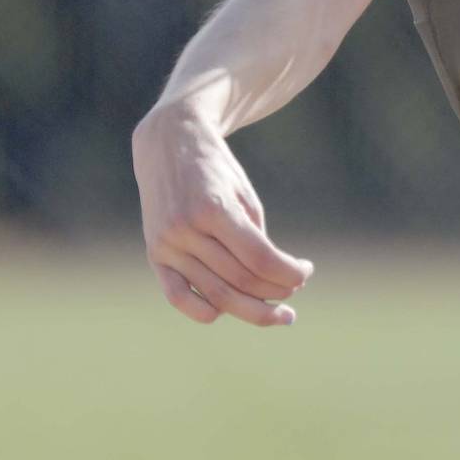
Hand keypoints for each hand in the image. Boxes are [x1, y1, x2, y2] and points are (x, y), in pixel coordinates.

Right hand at [132, 105, 312, 325]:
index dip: (289, 273)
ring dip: (252, 309)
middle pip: (240, 279)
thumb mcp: (244, 196)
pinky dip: (206, 311)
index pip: (260, 257)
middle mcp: (185, 228)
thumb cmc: (216, 170)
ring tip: (278, 313)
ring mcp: (166, 244)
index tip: (306, 271)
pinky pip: (178, 297)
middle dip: (275, 293)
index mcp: (214, 207)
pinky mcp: (154, 254)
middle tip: (294, 297)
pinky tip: (229, 312)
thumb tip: (274, 284)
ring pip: (215, 294)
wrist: (168, 145)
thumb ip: (255, 240)